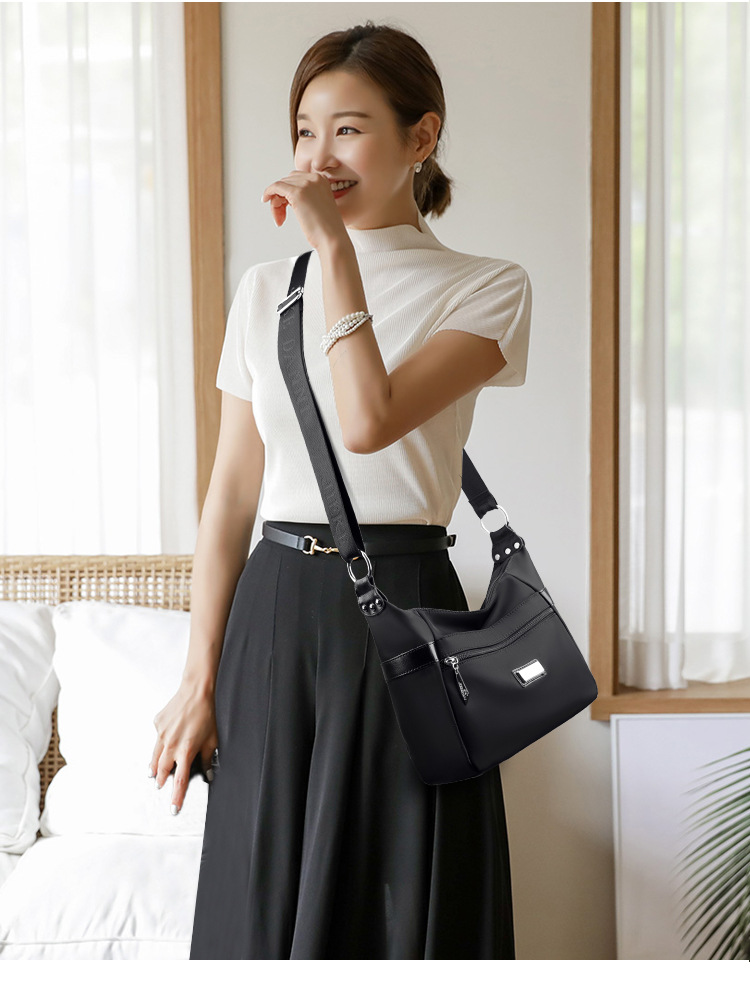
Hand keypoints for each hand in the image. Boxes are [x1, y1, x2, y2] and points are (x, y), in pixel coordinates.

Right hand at [150, 678, 217, 814]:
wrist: (196, 691)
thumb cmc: (206, 713)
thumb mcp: (212, 740)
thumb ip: (208, 759)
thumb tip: (209, 774)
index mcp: (186, 752)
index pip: (179, 781)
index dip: (176, 797)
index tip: (173, 808)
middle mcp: (171, 745)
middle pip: (162, 771)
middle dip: (161, 780)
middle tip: (160, 787)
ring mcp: (161, 734)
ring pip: (155, 756)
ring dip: (155, 766)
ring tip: (153, 774)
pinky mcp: (157, 724)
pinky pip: (157, 738)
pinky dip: (160, 742)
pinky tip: (165, 740)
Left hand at [261, 169, 349, 251]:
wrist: (332, 238)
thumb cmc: (326, 229)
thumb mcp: (317, 205)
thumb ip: (305, 196)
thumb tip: (285, 195)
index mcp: (321, 180)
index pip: (296, 178)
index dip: (287, 192)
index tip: (283, 205)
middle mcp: (314, 179)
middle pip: (287, 181)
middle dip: (281, 197)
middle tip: (281, 215)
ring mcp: (306, 184)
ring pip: (281, 185)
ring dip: (276, 201)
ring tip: (280, 218)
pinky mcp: (296, 193)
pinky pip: (276, 187)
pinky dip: (268, 193)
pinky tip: (266, 200)